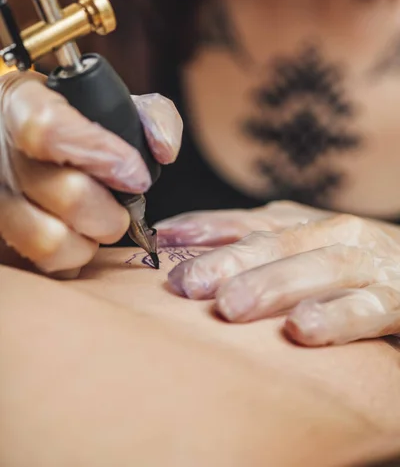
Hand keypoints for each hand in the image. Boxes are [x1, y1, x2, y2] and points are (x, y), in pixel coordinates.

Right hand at [0, 71, 181, 275]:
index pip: (46, 129)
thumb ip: (153, 116)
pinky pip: (44, 264)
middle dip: (112, 211)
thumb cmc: (77, 123)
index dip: (100, 154)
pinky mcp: (2, 235)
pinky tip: (77, 236)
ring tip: (97, 224)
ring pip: (49, 240)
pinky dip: (73, 259)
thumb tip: (165, 150)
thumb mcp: (112, 103)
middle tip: (122, 206)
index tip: (134, 174)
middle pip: (65, 194)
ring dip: (91, 241)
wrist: (22, 139)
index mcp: (20, 103)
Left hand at [156, 201, 399, 345]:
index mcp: (309, 223)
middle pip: (279, 241)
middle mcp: (338, 234)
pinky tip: (303, 328)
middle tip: (189, 285)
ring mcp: (372, 263)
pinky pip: (370, 308)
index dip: (206, 228)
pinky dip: (337, 315)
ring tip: (233, 306)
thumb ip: (260, 247)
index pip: (250, 221)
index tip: (162, 241)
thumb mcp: (308, 250)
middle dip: (232, 260)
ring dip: (277, 283)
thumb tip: (184, 245)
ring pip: (322, 266)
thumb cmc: (357, 267)